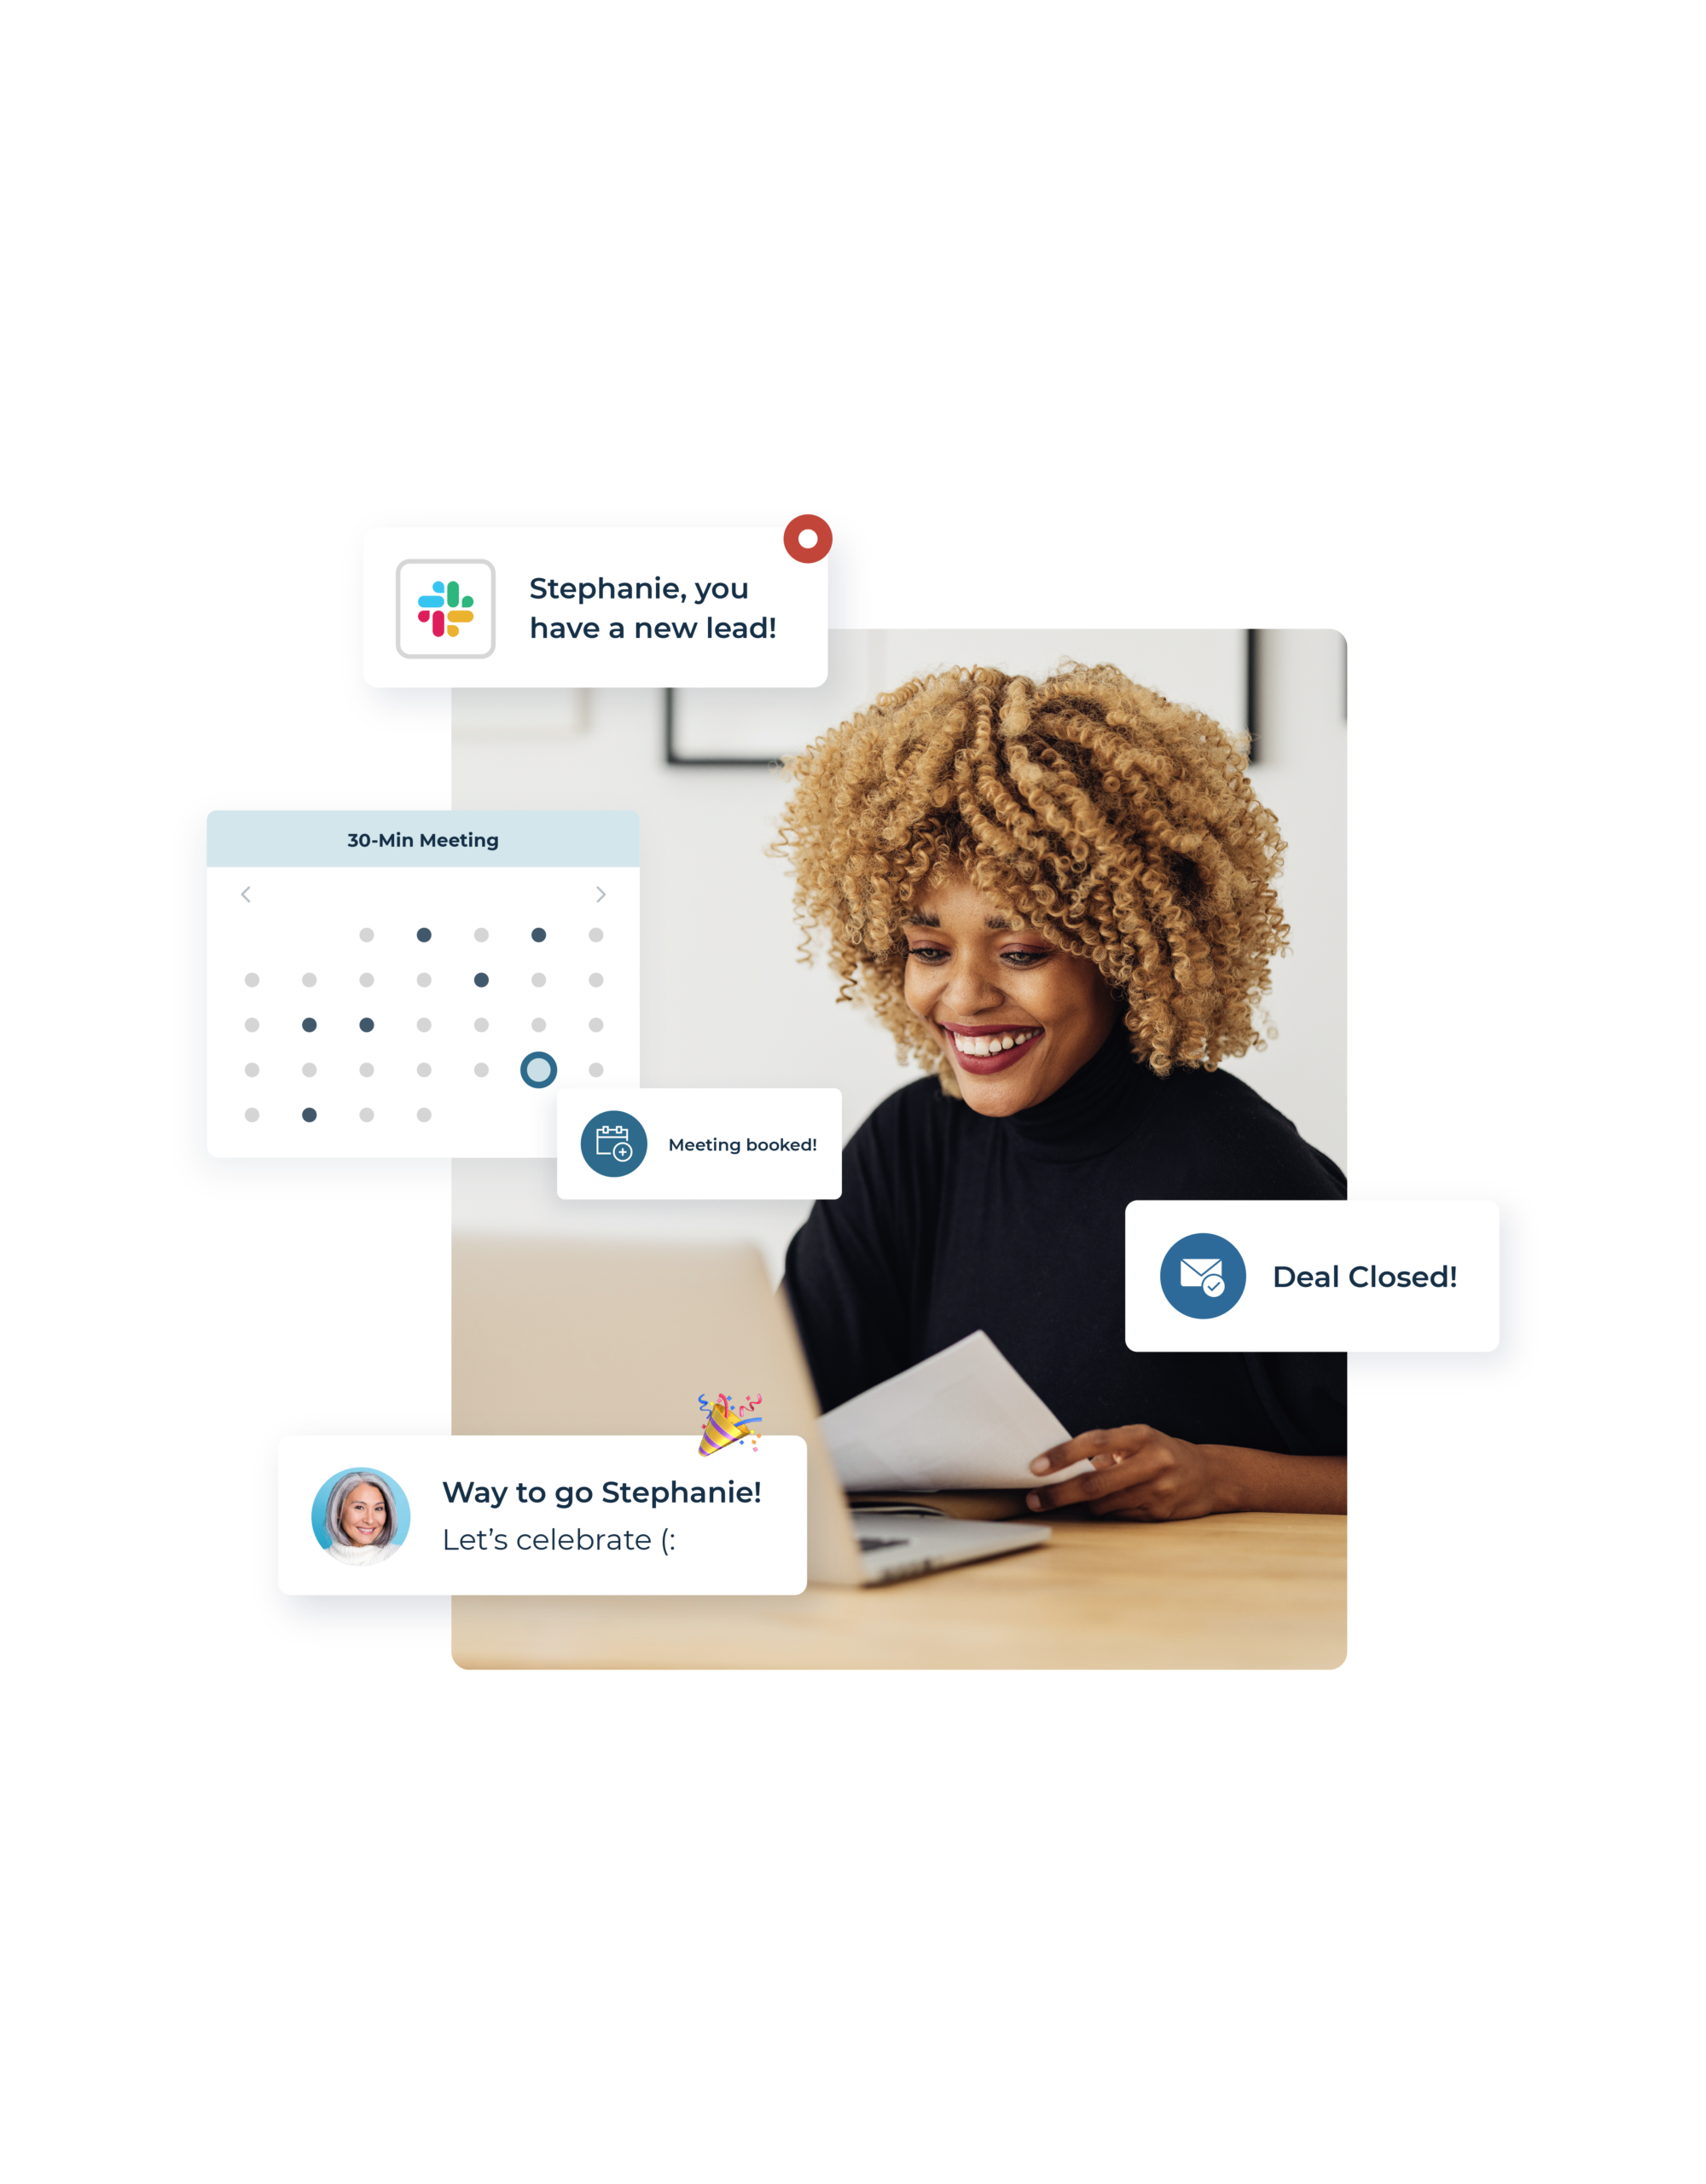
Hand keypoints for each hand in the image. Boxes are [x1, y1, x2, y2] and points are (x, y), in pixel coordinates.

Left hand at [1026, 1425, 1222, 1521]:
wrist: (1210, 1476)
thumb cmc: (1163, 1454)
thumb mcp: (1138, 1441)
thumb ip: (1104, 1450)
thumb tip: (1059, 1465)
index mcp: (1141, 1436)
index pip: (1093, 1442)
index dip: (1062, 1455)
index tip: (1037, 1467)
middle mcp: (1151, 1462)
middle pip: (1094, 1483)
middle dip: (1059, 1494)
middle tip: (1034, 1500)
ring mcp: (1157, 1490)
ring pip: (1103, 1505)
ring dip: (1084, 1505)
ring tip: (1079, 1497)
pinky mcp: (1159, 1514)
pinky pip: (1118, 1517)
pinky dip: (1106, 1513)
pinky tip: (1110, 1504)